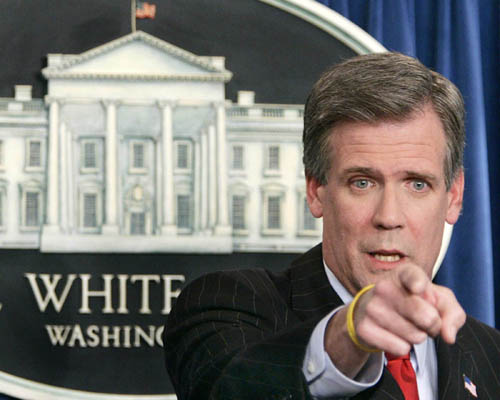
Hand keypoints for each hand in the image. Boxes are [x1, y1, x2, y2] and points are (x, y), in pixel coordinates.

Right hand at [324, 264, 465, 376]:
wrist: (370, 311)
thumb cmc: (412, 302)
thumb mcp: (437, 300)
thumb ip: (452, 313)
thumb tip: (448, 336)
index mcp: (403, 273)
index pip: (412, 277)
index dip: (418, 283)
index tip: (419, 288)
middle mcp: (384, 287)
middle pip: (427, 317)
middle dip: (434, 325)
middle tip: (425, 321)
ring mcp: (372, 307)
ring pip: (416, 336)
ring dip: (418, 336)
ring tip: (407, 325)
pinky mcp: (364, 328)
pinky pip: (401, 348)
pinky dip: (403, 346)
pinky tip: (393, 334)